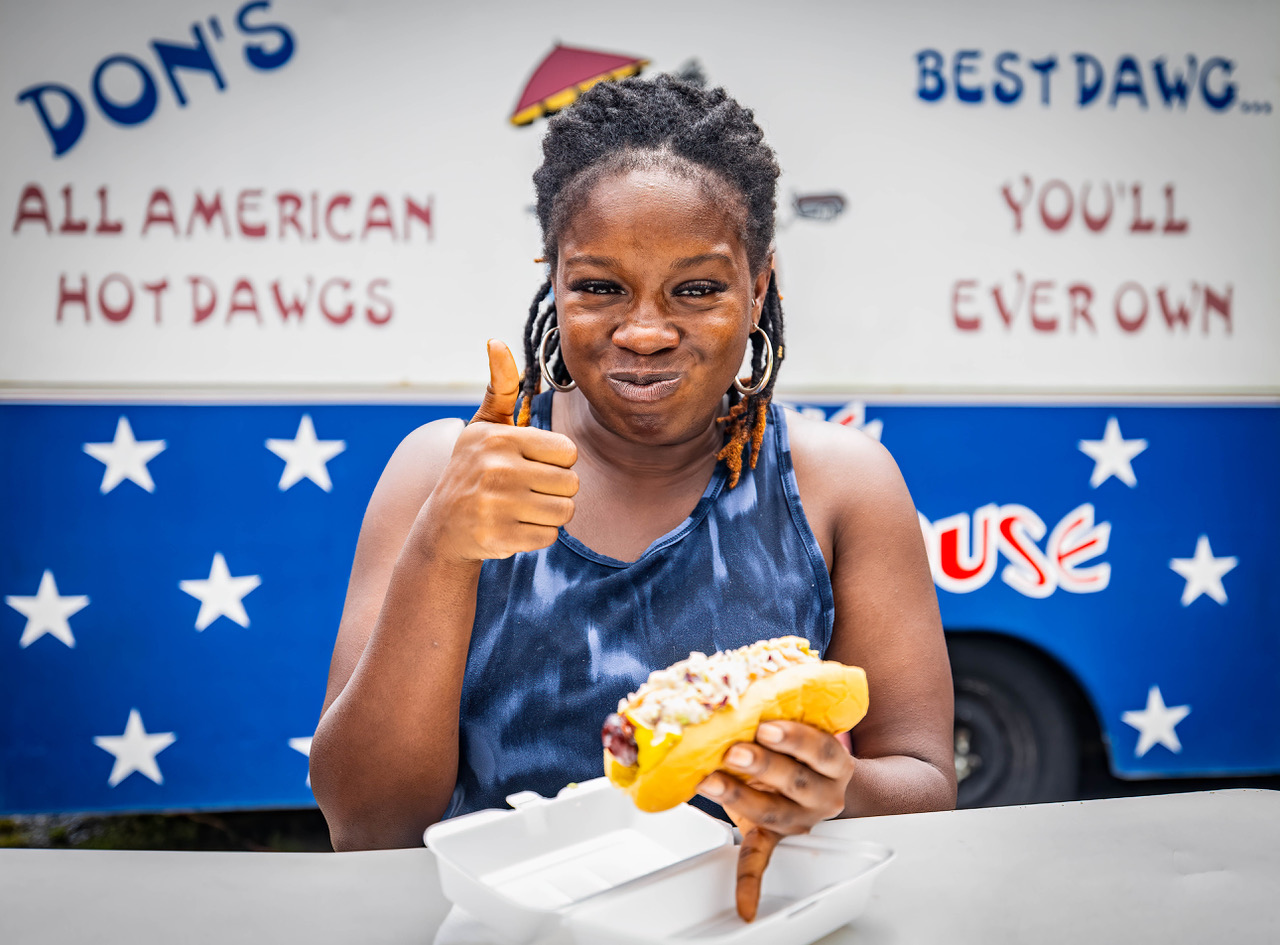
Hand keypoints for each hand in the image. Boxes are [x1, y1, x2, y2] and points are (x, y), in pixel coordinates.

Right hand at [423, 340, 578, 560]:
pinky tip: (513, 526)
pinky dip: (537, 535)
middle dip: (555, 489)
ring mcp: (497, 506)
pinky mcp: (498, 537)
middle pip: (571, 484)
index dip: (556, 461)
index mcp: (501, 438)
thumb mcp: (484, 426)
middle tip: (526, 489)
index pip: (569, 452)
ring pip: (564, 512)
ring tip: (522, 507)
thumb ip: (499, 387)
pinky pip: (548, 536)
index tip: (531, 463)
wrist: (443, 525)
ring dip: (549, 513)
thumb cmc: (474, 469)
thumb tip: (496, 341)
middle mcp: (497, 469)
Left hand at [696, 720, 854, 921]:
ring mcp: (799, 819)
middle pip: (794, 782)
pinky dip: (750, 882)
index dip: (795, 738)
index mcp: (834, 765)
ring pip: (773, 812)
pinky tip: (744, 904)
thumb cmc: (806, 746)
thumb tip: (742, 677)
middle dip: (762, 765)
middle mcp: (822, 795)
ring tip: (711, 781)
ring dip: (740, 796)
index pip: (822, 750)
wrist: (832, 782)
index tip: (766, 725)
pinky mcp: (776, 837)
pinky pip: (763, 859)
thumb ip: (786, 707)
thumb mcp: (807, 724)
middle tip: (734, 751)